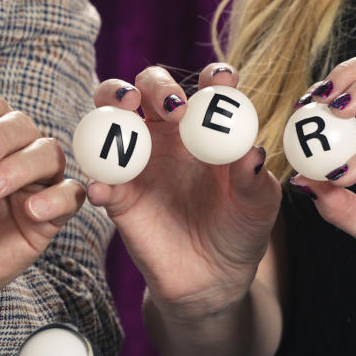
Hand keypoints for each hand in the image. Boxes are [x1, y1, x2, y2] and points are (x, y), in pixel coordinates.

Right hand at [86, 65, 281, 319]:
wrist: (212, 277)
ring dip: (111, 104)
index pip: (207, 87)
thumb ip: (255, 179)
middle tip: (172, 108)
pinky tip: (102, 189)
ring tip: (125, 112)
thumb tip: (253, 152)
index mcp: (206, 126)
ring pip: (111, 117)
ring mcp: (138, 161)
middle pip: (148, 87)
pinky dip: (97, 180)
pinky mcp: (117, 196)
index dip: (212, 77)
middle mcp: (167, 134)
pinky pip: (100, 181)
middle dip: (155, 85)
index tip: (220, 82)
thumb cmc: (240, 230)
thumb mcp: (258, 206)